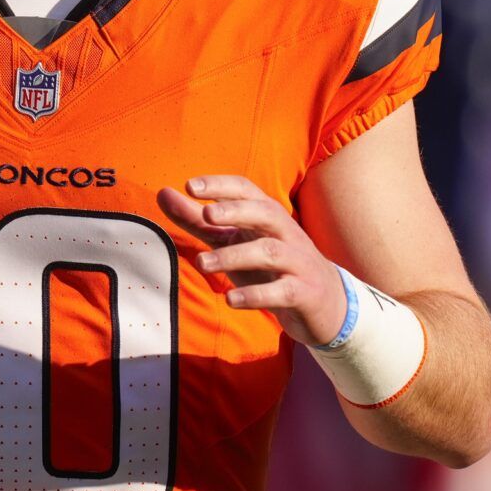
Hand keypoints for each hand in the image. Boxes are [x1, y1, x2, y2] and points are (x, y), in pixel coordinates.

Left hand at [157, 175, 346, 348]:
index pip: (248, 190)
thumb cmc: (271, 267)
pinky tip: (231, 300)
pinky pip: (283, 291)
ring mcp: (298, 263)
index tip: (191, 185)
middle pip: (266, 213)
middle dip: (237, 211)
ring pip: (270, 253)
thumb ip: (197, 220)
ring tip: (202, 264)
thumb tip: (163, 193)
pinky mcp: (304, 293)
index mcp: (268, 216)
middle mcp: (286, 233)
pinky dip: (256, 295)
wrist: (327, 305)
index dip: (221, 186)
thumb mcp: (234, 241)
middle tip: (206, 215)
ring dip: (235, 256)